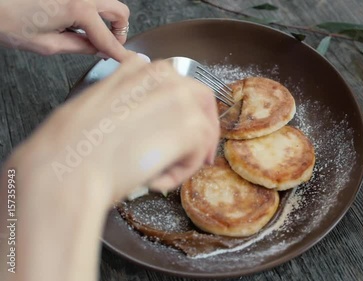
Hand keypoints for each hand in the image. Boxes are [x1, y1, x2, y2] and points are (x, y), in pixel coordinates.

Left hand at [0, 0, 129, 60]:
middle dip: (118, 31)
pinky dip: (90, 11)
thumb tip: (98, 50)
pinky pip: (90, 0)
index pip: (108, 38)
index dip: (121, 54)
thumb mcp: (48, 45)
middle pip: (119, 12)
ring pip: (107, 2)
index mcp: (78, 8)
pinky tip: (74, 22)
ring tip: (89, 34)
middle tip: (108, 45)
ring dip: (106, 19)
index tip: (132, 61)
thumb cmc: (7, 21)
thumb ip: (80, 47)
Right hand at [14, 53, 219, 202]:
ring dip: (187, 154)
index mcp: (140, 69)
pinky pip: (199, 151)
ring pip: (203, 128)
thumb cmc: (73, 144)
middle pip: (201, 99)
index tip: (175, 127)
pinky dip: (182, 171)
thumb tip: (140, 108)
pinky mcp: (190, 129)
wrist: (71, 166)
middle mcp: (164, 78)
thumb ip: (123, 94)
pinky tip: (156, 180)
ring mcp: (180, 101)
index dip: (180, 108)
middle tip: (194, 154)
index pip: (175, 83)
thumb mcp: (97, 102)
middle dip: (201, 126)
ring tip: (160, 174)